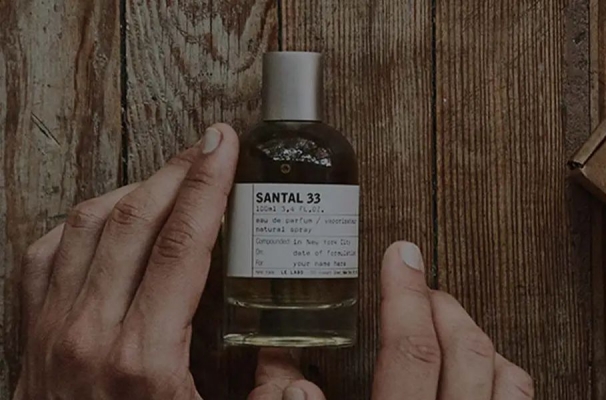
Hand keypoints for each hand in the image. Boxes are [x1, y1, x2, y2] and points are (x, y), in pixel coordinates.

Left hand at [15, 124, 238, 398]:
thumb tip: (297, 362)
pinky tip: (110, 217)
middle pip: (134, 219)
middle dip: (176, 171)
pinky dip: (81, 221)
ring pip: (88, 224)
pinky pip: (47, 252)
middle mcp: (92, 331)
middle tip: (207, 147)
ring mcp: (55, 328)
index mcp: (146, 356)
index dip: (207, 185)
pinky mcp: (34, 332)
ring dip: (132, 187)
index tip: (224, 147)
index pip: (182, 243)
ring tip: (170, 176)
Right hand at [253, 242, 533, 399]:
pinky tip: (478, 369)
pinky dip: (503, 374)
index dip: (404, 296)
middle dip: (441, 307)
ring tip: (447, 320)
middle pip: (467, 353)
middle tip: (417, 287)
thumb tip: (293, 380)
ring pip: (506, 378)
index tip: (399, 255)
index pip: (412, 355)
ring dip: (476, 337)